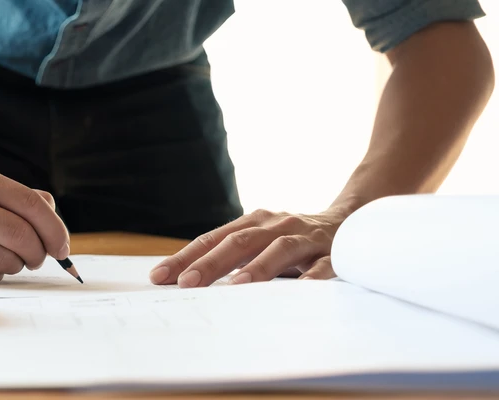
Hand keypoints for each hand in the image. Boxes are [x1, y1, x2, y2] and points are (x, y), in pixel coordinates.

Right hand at [0, 164, 69, 283]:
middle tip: (38, 257)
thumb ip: (20, 197)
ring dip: (15, 264)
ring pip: (6, 259)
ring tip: (3, 255)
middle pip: (20, 234)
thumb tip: (53, 216)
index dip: (54, 229)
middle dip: (38, 252)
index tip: (62, 246)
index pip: (29, 203)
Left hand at [149, 207, 348, 287]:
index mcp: (252, 222)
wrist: (350, 220)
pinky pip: (324, 265)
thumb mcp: (260, 242)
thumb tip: (187, 280)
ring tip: (237, 286)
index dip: (185, 257)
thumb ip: (232, 257)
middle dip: (210, 263)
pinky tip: (302, 289)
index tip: (159, 276)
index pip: (212, 240)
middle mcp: (275, 224)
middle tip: (186, 283)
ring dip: (258, 267)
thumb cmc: (292, 239)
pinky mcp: (334, 252)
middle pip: (239, 242)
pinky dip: (312, 276)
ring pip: (279, 249)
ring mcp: (305, 236)